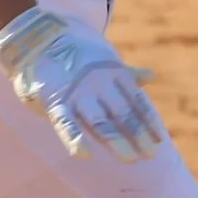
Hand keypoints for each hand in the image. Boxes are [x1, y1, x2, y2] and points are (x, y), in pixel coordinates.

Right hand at [0, 6, 163, 162]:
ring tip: (130, 159)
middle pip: (123, 113)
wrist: (37, 38)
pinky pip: (65, 123)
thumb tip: (152, 75)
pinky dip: (74, 138)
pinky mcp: (55, 101)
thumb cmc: (74, 52)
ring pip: (101, 121)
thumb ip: (127, 73)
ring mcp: (78, 93)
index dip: (150, 121)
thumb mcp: (105, 60)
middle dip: (138, 135)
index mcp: (113, 73)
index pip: (137, 101)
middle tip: (150, 155)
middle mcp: (99, 84)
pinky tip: (85, 155)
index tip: (160, 139)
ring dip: (116, 141)